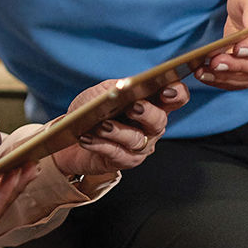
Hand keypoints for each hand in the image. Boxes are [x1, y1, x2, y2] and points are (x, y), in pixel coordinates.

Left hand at [51, 80, 187, 177]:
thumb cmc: (92, 109)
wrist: (71, 132)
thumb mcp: (102, 92)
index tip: (166, 90)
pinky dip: (100, 145)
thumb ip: (116, 87)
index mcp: (151, 104)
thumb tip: (126, 86)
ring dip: (118, 131)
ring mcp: (140, 146)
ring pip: (137, 140)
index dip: (176, 94)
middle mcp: (151, 127)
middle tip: (133, 107)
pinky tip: (87, 138)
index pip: (175, 98)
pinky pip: (116, 154)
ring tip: (102, 125)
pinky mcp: (124, 161)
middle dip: (147, 113)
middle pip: (159, 120)